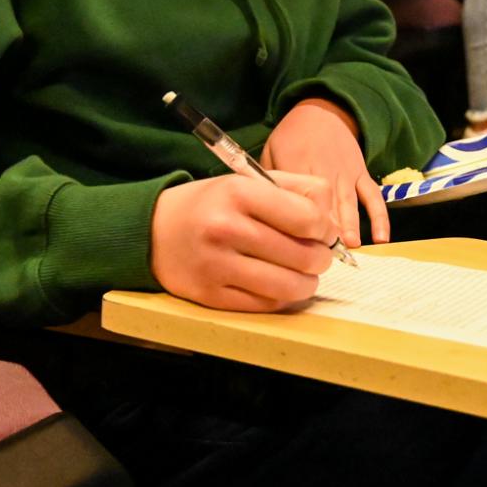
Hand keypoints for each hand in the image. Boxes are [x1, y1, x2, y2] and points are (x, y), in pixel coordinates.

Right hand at [150, 170, 335, 310]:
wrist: (153, 231)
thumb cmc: (211, 204)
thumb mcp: (247, 181)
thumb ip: (296, 190)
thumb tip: (333, 223)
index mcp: (239, 193)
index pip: (308, 218)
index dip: (326, 229)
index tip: (323, 232)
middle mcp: (226, 229)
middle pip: (304, 256)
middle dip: (321, 258)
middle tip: (317, 255)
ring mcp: (217, 265)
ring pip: (289, 286)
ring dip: (307, 283)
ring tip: (303, 273)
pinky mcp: (211, 296)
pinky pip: (266, 305)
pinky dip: (282, 298)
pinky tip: (279, 285)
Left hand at [262, 97, 390, 246]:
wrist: (322, 112)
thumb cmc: (291, 136)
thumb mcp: (270, 151)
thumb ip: (266, 181)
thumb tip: (259, 215)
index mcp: (297, 164)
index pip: (298, 198)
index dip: (297, 221)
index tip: (295, 245)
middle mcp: (325, 170)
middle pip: (325, 203)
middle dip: (325, 230)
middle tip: (323, 254)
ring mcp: (347, 174)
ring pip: (349, 203)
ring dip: (350, 226)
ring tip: (349, 247)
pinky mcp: (362, 174)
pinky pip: (373, 197)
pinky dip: (379, 218)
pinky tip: (380, 239)